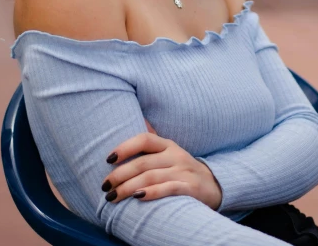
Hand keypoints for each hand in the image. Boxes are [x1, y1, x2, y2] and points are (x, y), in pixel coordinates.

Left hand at [101, 124, 221, 209]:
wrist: (213, 187)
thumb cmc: (182, 169)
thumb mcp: (168, 152)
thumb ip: (151, 141)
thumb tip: (137, 119)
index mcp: (167, 145)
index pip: (144, 139)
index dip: (125, 147)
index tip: (108, 159)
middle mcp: (175, 155)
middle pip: (143, 162)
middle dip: (120, 175)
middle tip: (105, 186)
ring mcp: (183, 171)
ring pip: (151, 177)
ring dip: (129, 187)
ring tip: (112, 197)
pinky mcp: (190, 189)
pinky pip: (169, 189)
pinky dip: (152, 193)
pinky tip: (137, 198)